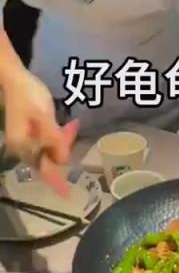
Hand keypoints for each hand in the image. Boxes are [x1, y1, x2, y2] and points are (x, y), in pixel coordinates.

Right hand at [2, 69, 77, 194]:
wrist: (14, 78)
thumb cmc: (29, 95)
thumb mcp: (45, 116)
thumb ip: (53, 138)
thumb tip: (62, 160)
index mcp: (23, 146)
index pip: (43, 168)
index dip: (56, 182)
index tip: (67, 195)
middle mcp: (21, 148)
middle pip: (47, 159)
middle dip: (61, 151)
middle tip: (71, 130)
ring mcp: (23, 140)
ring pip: (47, 150)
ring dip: (60, 143)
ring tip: (69, 127)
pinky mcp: (26, 132)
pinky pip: (44, 142)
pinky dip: (55, 138)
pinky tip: (63, 127)